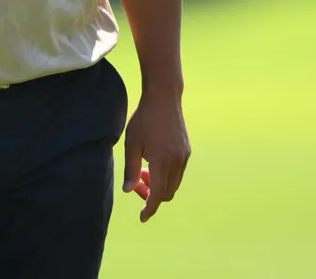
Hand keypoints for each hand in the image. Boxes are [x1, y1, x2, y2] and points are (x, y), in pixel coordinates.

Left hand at [122, 92, 189, 222]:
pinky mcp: (186, 150)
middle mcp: (177, 162)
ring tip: (143, 170)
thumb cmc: (144, 119)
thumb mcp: (131, 143)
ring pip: (174, 183)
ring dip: (159, 185)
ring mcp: (184, 156)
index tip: (142, 218)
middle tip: (136, 184)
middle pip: (167, 193)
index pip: (158, 196)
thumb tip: (128, 191)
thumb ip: (130, 169)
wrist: (164, 97)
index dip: (150, 209)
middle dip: (152, 195)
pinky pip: (178, 172)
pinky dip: (167, 176)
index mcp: (162, 162)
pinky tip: (153, 162)